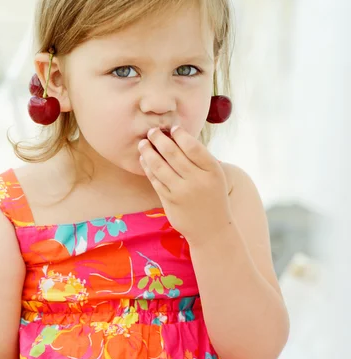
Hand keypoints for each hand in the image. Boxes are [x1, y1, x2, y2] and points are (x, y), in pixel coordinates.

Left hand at [138, 126, 232, 246]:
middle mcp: (197, 180)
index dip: (180, 135)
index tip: (173, 129)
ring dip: (148, 152)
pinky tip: (144, 160)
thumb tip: (177, 136)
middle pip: (173, 153)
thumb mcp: (215, 176)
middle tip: (152, 131)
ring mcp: (182, 192)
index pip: (192, 146)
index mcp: (212, 170)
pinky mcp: (169, 201)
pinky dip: (147, 168)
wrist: (212, 229)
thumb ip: (200, 159)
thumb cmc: (212, 196)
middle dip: (159, 139)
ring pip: (159, 166)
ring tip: (143, 143)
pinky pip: (155, 180)